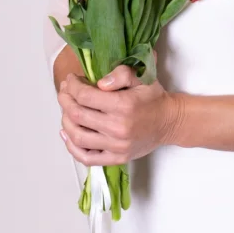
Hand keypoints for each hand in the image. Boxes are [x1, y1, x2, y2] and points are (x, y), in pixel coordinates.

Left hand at [56, 59, 181, 166]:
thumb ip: (121, 74)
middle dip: (65, 100)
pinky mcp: (116, 158)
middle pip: (77, 114)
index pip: (85, 96)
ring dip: (65, 121)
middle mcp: (118, 127)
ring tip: (66, 110)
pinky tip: (67, 134)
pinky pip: (87, 158)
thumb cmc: (153, 98)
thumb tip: (99, 83)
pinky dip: (72, 148)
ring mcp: (116, 146)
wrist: (169, 122)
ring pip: (78, 136)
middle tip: (65, 91)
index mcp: (123, 105)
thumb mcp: (142, 77)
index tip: (71, 79)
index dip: (73, 86)